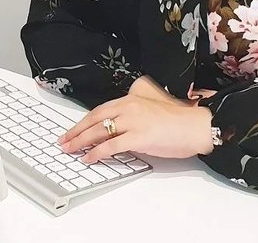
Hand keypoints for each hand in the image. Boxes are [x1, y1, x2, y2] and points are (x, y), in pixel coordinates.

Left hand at [57, 76, 213, 162]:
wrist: (195, 125)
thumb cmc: (177, 120)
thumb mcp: (151, 108)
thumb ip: (134, 111)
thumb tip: (119, 125)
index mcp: (131, 98)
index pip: (100, 110)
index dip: (83, 121)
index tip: (72, 129)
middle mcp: (129, 107)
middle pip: (95, 119)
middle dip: (76, 131)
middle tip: (63, 141)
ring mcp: (133, 121)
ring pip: (100, 131)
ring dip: (81, 142)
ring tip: (70, 150)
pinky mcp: (139, 137)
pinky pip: (112, 146)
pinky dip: (97, 152)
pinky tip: (89, 158)